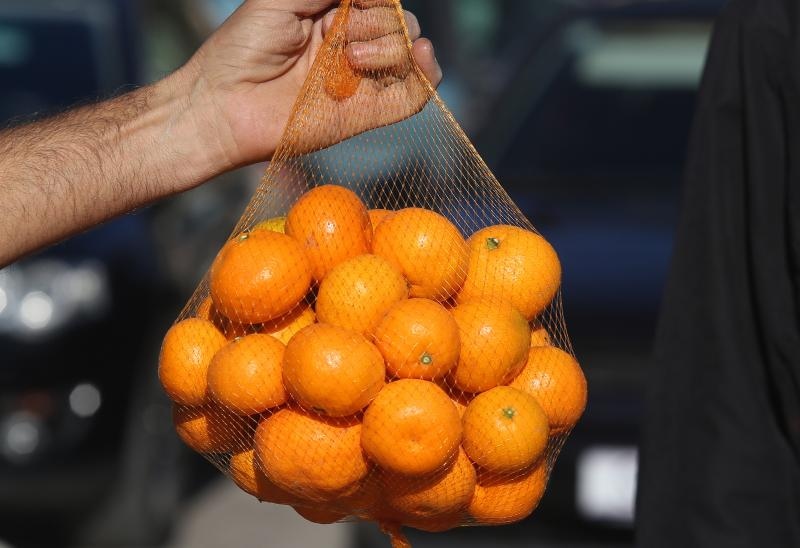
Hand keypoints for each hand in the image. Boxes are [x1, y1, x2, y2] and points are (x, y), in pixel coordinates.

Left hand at [179, 0, 441, 167]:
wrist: (224, 106)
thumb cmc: (243, 47)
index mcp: (332, 16)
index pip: (378, 0)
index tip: (355, 2)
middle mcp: (351, 46)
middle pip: (399, 24)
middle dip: (381, 22)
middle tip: (343, 37)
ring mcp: (360, 81)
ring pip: (409, 55)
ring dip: (392, 47)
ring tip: (354, 57)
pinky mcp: (365, 115)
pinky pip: (412, 97)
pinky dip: (428, 77)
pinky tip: (423, 57)